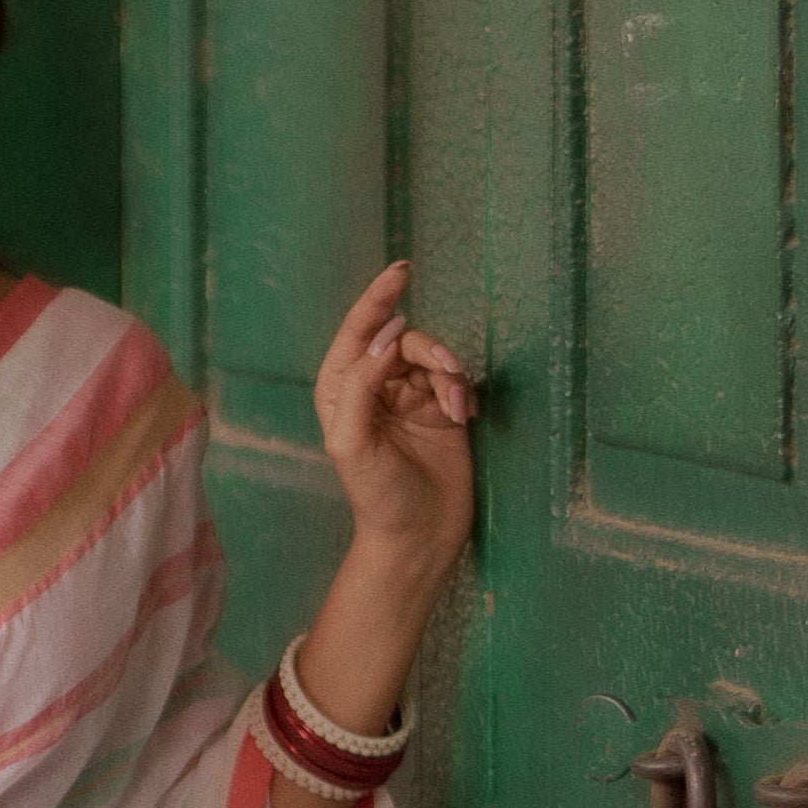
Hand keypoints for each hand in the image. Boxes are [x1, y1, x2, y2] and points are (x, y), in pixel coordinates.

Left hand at [314, 261, 475, 578]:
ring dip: (449, 373)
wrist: (417, 537)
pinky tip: (465, 414)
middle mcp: (374, 386)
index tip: (402, 270)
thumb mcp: (353, 441)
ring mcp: (409, 398)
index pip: (359, 331)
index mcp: (341, 389)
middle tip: (448, 369)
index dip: (378, 297)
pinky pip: (455, 380)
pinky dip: (463, 391)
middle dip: (427, 349)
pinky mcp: (441, 411)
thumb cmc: (376, 495)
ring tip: (458, 406)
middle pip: (403, 340)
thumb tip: (386, 337)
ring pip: (433, 358)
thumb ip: (362, 384)